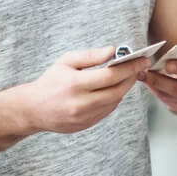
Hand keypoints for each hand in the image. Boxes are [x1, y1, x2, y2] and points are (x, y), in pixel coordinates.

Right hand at [26, 46, 149, 133]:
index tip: (143, 59)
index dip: (130, 67)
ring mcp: (84, 117)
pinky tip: (113, 89)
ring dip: (124, 88)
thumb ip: (90, 55)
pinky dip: (114, 98)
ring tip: (128, 75)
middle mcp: (81, 103)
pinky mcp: (86, 125)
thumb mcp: (66, 61)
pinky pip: (107, 110)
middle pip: (117, 90)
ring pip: (114, 101)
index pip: (111, 76)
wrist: (33, 109)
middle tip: (139, 66)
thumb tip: (113, 51)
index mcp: (75, 84)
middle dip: (132, 77)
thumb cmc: (50, 81)